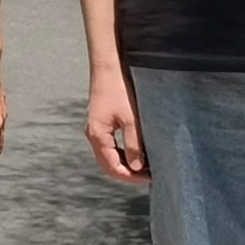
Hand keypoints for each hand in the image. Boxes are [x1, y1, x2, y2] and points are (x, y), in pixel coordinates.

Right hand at [85, 65, 145, 181]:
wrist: (109, 67)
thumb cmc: (119, 90)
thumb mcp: (131, 119)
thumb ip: (133, 144)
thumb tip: (137, 167)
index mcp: (98, 136)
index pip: (112, 167)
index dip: (131, 176)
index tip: (150, 177)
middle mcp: (93, 135)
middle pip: (107, 164)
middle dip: (127, 173)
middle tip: (149, 175)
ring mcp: (95, 129)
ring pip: (108, 156)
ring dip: (125, 163)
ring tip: (146, 165)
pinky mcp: (100, 122)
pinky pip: (109, 146)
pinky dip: (121, 153)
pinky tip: (136, 151)